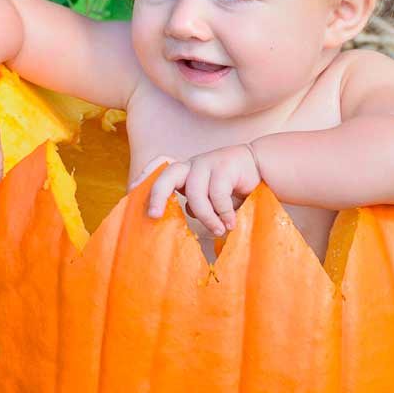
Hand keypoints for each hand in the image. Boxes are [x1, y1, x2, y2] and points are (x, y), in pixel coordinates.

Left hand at [140, 144, 260, 236]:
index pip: (158, 171)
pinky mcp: (224, 165)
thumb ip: (197, 205)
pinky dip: (223, 213)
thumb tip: (185, 214)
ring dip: (207, 216)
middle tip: (153, 216)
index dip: (143, 180)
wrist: (263, 168)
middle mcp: (192, 165)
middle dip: (156, 195)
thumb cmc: (235, 187)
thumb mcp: (212, 198)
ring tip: (219, 230)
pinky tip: (231, 223)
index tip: (130, 195)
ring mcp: (208, 163)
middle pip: (167, 175)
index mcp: (186, 172)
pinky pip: (217, 195)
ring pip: (195, 194)